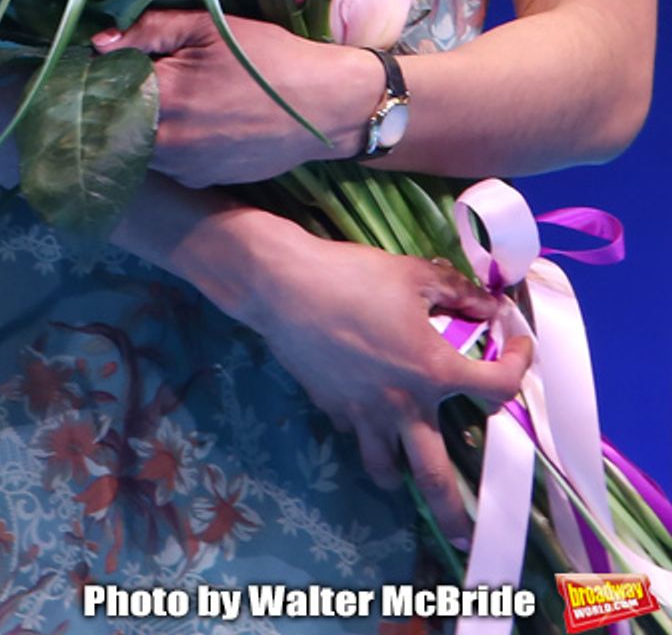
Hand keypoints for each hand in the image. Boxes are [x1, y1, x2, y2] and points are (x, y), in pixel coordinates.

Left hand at [92, 7, 378, 184]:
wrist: (324, 106)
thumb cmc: (267, 58)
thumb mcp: (209, 26)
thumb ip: (148, 30)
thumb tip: (98, 41)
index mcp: (162, 99)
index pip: (101, 93)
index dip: (93, 77)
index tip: (91, 64)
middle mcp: (166, 145)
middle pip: (114, 126)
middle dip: (111, 104)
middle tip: (122, 78)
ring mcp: (184, 169)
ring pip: (137, 148)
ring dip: (135, 126)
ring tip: (155, 97)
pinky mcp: (203, 182)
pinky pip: (166, 163)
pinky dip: (164, 144)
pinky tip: (185, 122)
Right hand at [203, 209, 532, 541]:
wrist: (285, 288)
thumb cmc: (353, 276)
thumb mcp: (413, 273)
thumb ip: (456, 292)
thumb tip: (487, 305)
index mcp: (432, 370)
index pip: (495, 387)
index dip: (519, 366)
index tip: (519, 348)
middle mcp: (403, 405)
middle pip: (435, 477)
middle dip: (453, 512)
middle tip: (464, 532)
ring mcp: (364, 413)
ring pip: (387, 469)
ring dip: (402, 476)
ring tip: (407, 475)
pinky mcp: (332, 408)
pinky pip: (354, 432)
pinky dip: (364, 430)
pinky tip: (364, 411)